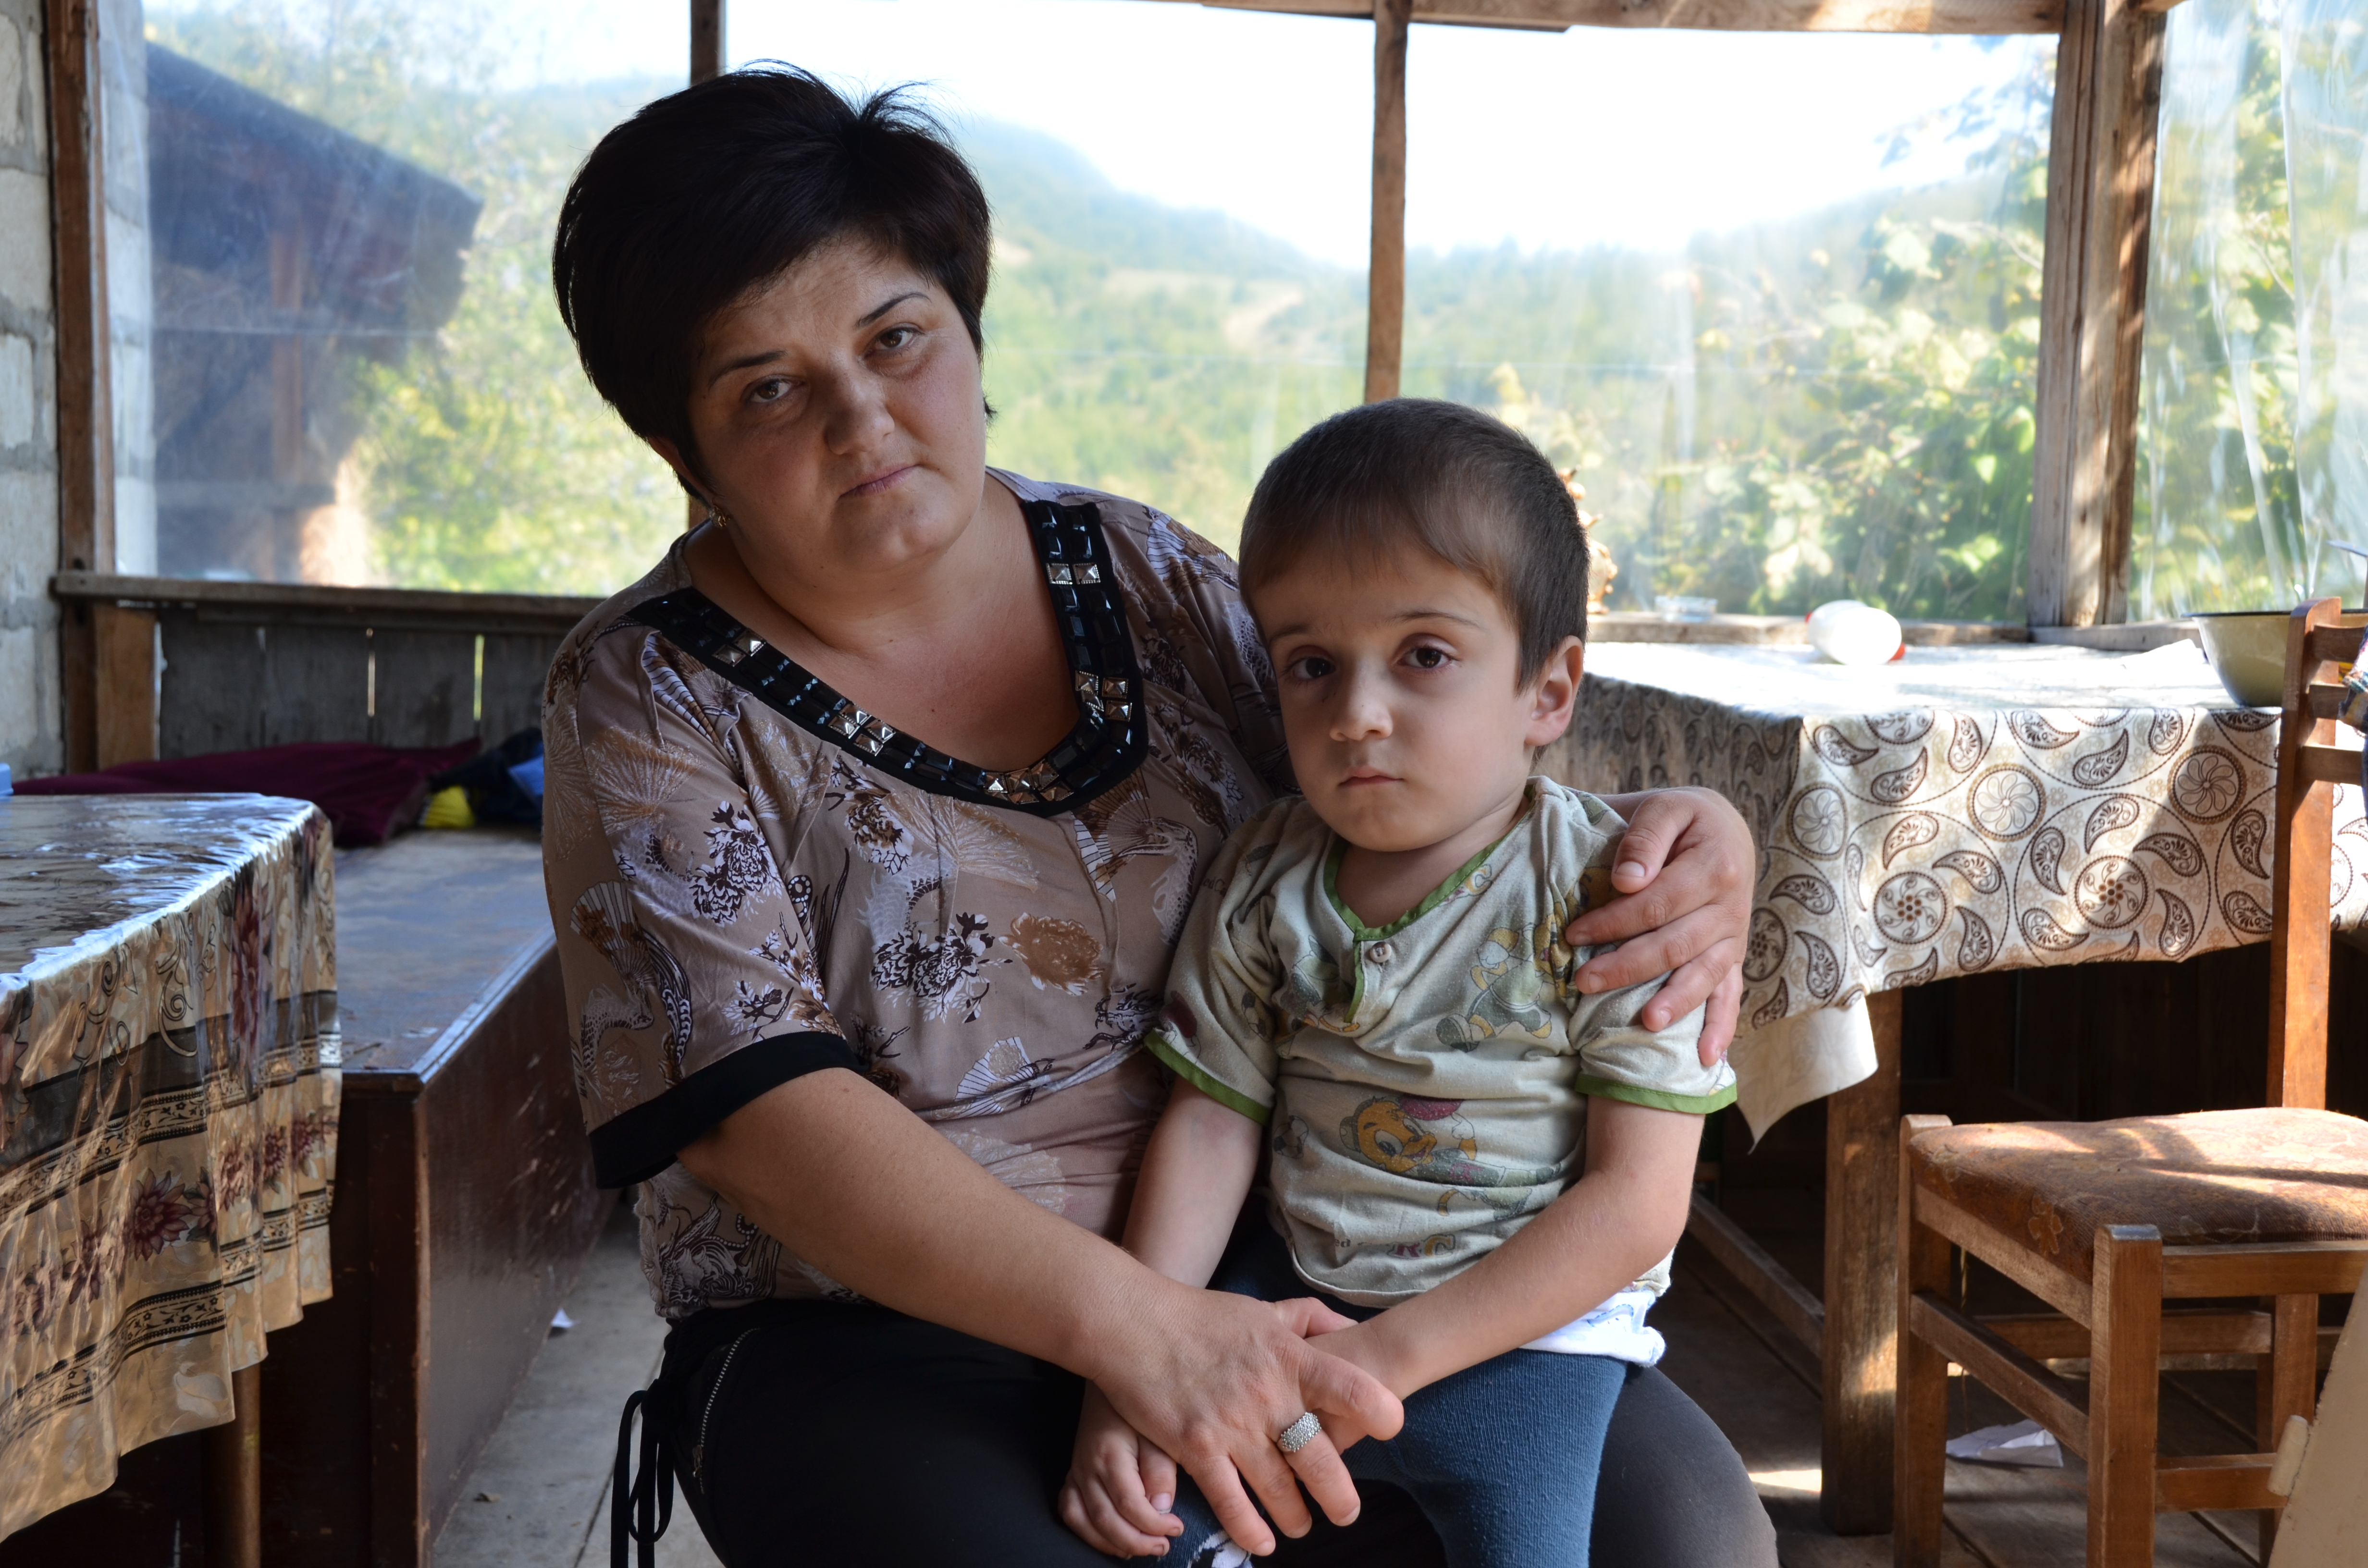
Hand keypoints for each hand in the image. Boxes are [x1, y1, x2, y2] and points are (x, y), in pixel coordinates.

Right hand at [1061, 1384, 1183, 1557]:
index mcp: (1110, 1454)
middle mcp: (1087, 1466)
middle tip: (1163, 1546)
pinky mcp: (1073, 1474)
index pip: (1129, 1505)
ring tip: (1139, 1548)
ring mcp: (1076, 1471)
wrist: (1112, 1376)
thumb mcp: (1158, 1431)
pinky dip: (1086, 1531)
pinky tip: (1110, 1538)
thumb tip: (1162, 1508)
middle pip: (1105, 1520)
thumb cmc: (1140, 1406)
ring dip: (1111, 1543)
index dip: (1154, 1525)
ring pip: (1083, 1521)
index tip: (1177, 1529)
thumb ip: (1161, 1469)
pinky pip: (1069, 1511)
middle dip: (1137, 1541)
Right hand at [1086, 1286, 1403, 1556]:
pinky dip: (1250, 1529)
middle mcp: (1267, 1395)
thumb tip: (1350, 1327)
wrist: (1134, 1324)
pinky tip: (1263, 1542)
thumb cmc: (1201, 1315)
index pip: (1351, 1387)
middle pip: (1320, 1459)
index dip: (1378, 1411)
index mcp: (1289, 1357)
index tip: (1390, 1428)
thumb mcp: (1263, 1309)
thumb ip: (1309, 1319)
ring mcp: (1231, 1426)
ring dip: (1296, 1516)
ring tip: (1302, 1525)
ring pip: (1279, 1490)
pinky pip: (1231, 1502)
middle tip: (1347, 1512)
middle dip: (1340, 1496)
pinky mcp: (1196, 1449)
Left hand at [1566, 786, 1752, 1064]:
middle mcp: (1732, 905)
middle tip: (1583, 982)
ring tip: (1646, 1024)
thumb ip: (1645, 838)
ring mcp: (1735, 935)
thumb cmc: (1682, 818)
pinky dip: (1720, 1027)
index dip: (1614, 921)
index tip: (1574, 934)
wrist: (1722, 826)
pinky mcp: (1733, 955)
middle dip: (1626, 966)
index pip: (1658, 903)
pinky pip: (1730, 994)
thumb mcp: (1665, 807)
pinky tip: (1706, 1058)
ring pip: (1703, 974)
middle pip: (1676, 944)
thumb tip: (1626, 881)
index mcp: (1715, 866)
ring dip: (1674, 1002)